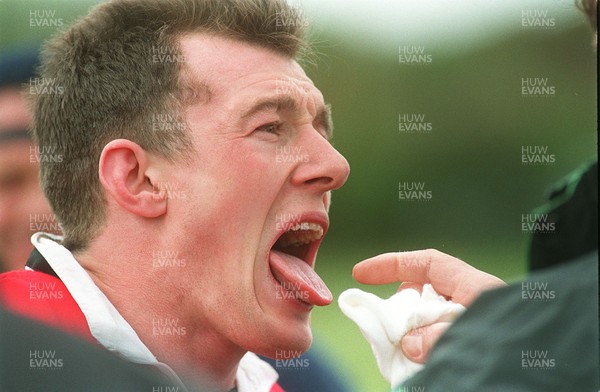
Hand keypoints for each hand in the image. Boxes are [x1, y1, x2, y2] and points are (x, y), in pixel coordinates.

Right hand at [352, 249, 505, 362]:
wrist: (549, 378)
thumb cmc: (516, 346)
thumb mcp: (475, 335)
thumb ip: (438, 336)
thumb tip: (408, 343)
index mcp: (475, 287)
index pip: (426, 263)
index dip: (391, 264)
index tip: (361, 273)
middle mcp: (469, 303)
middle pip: (423, 292)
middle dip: (398, 305)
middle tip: (381, 323)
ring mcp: (467, 325)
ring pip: (426, 320)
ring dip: (407, 332)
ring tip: (395, 347)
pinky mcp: (466, 346)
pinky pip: (435, 342)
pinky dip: (421, 350)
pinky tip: (414, 362)